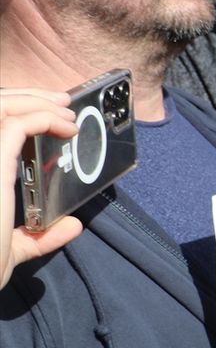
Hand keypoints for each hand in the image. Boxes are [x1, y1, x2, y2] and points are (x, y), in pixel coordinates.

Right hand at [1, 89, 84, 289]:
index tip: (50, 114)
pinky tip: (64, 128)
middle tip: (63, 103)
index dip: (14, 110)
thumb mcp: (11, 249)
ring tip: (66, 111)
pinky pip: (14, 125)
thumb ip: (38, 236)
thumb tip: (72, 225)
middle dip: (28, 98)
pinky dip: (42, 118)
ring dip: (36, 102)